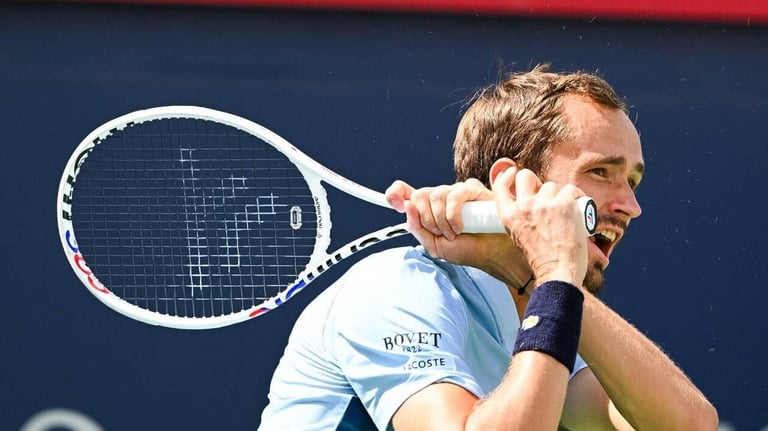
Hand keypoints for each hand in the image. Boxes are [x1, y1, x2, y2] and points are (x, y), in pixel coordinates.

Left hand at [385, 179, 529, 285]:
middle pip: (419, 194)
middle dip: (426, 218)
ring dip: (441, 220)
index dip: (397, 193)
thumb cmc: (468, 250)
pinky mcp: (472, 189)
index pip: (407, 193)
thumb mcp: (434, 246)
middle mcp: (441, 198)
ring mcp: (456, 192)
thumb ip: (417, 228)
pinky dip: (453, 215)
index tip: (393, 199)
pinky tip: (461, 227)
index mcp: (429, 210)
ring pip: (435, 194)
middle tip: (439, 233)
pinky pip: (454, 194)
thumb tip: (406, 206)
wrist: (491, 255)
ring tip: (454, 233)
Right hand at [492, 166, 587, 286]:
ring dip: (560, 196)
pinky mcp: (564, 203)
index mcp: (509, 216)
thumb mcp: (518, 236)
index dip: (507, 175)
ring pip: (552, 186)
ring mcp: (544, 203)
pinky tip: (579, 209)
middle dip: (536, 181)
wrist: (557, 272)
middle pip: (525, 176)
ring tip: (566, 213)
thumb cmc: (542, 259)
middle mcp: (523, 207)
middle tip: (546, 195)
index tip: (513, 172)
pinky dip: (578, 197)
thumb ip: (519, 217)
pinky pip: (572, 190)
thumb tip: (529, 200)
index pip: (501, 186)